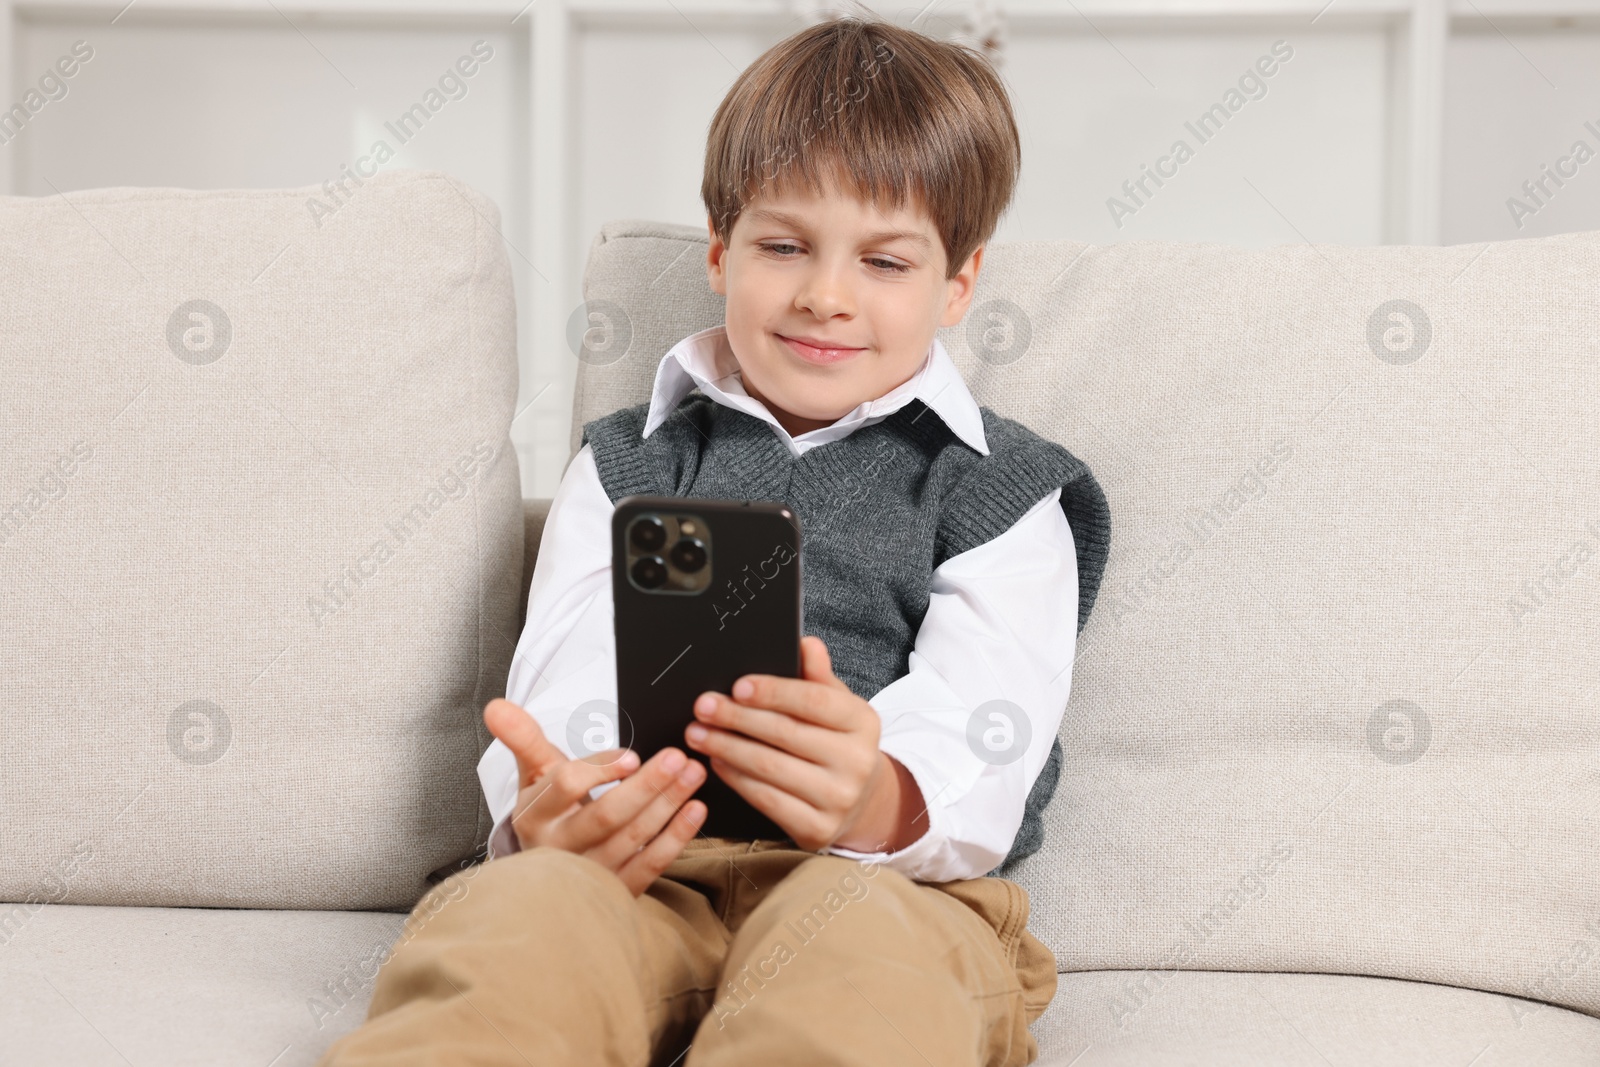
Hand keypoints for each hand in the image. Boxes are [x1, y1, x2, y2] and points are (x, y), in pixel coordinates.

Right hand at [482, 698, 707, 896]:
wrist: (549, 869)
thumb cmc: (549, 810)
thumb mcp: (534, 772)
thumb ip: (522, 737)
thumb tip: (496, 706)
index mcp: (535, 816)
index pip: (567, 787)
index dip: (600, 770)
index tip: (632, 755)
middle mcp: (559, 849)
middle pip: (606, 816)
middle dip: (646, 785)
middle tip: (678, 757)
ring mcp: (589, 874)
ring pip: (633, 838)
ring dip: (668, 804)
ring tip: (693, 773)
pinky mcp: (616, 890)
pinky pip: (650, 865)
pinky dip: (676, 837)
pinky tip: (694, 810)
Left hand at [684, 636, 927, 852]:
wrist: (861, 802)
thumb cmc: (837, 743)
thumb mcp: (837, 707)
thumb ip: (818, 678)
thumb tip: (807, 644)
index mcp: (863, 722)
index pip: (815, 701)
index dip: (774, 692)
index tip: (738, 686)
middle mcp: (857, 762)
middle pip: (786, 734)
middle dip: (737, 718)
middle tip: (703, 707)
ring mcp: (839, 799)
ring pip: (770, 768)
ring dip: (727, 747)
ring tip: (698, 733)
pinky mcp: (818, 829)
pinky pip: (766, 800)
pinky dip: (736, 778)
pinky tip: (717, 761)